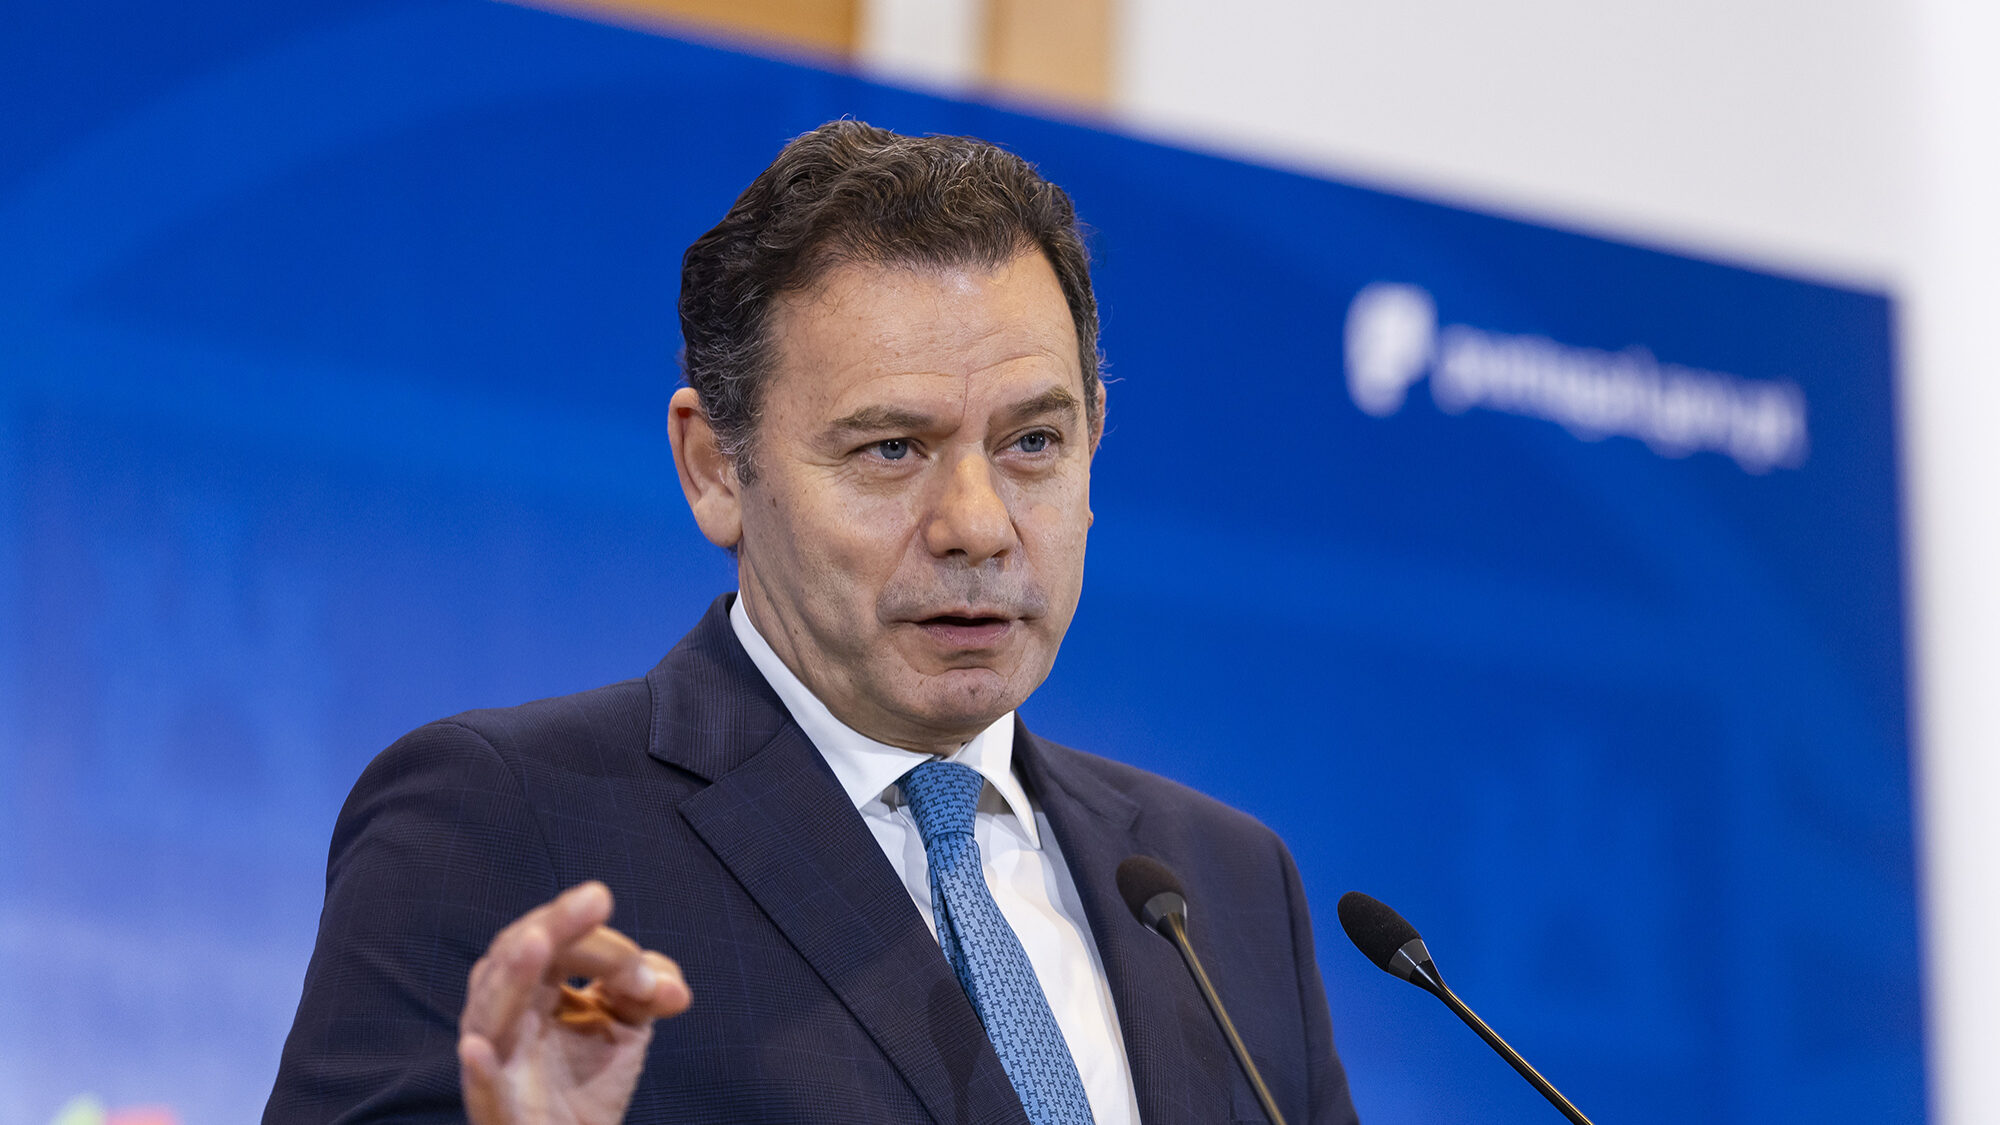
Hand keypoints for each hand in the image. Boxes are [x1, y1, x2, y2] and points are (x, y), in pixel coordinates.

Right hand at [458, 881, 691, 1124]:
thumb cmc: (589, 1082)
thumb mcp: (627, 1023)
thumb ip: (648, 987)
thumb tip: (670, 986)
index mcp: (530, 987)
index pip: (556, 942)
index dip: (602, 945)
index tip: (647, 976)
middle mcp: (502, 1015)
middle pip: (515, 957)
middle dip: (557, 925)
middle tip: (597, 898)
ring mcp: (495, 1062)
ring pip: (490, 1013)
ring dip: (513, 977)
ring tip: (537, 944)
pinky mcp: (497, 1112)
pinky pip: (482, 1089)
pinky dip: (479, 1070)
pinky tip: (476, 1048)